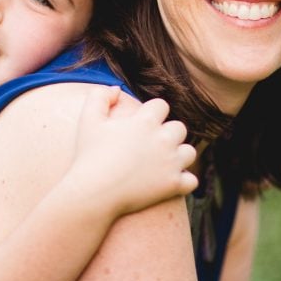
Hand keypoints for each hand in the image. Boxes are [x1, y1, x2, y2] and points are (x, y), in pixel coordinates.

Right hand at [67, 87, 197, 217]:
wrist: (93, 192)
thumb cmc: (89, 155)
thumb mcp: (88, 119)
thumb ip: (100, 96)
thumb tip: (116, 89)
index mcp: (145, 122)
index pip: (162, 106)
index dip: (152, 113)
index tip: (141, 123)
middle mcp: (163, 140)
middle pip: (179, 128)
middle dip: (168, 133)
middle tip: (152, 144)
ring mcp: (171, 163)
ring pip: (189, 152)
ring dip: (179, 155)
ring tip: (163, 162)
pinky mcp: (173, 185)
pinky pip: (191, 180)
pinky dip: (183, 181)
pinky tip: (169, 182)